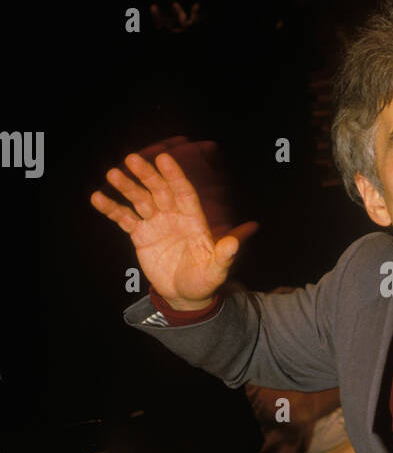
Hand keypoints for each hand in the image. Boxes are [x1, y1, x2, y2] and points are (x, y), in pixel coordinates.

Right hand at [90, 148, 256, 309]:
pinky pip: (124, 218)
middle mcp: (174, 216)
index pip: (184, 192)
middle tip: (133, 158)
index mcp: (194, 219)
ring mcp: (156, 223)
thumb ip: (224, 256)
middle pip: (160, 190)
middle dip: (147, 175)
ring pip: (140, 199)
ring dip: (127, 187)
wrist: (185, 294)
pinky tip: (97, 198)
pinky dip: (112, 208)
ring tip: (112, 174)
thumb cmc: (204, 281)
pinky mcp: (140, 234)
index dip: (174, 176)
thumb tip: (235, 243)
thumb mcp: (215, 271)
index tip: (164, 158)